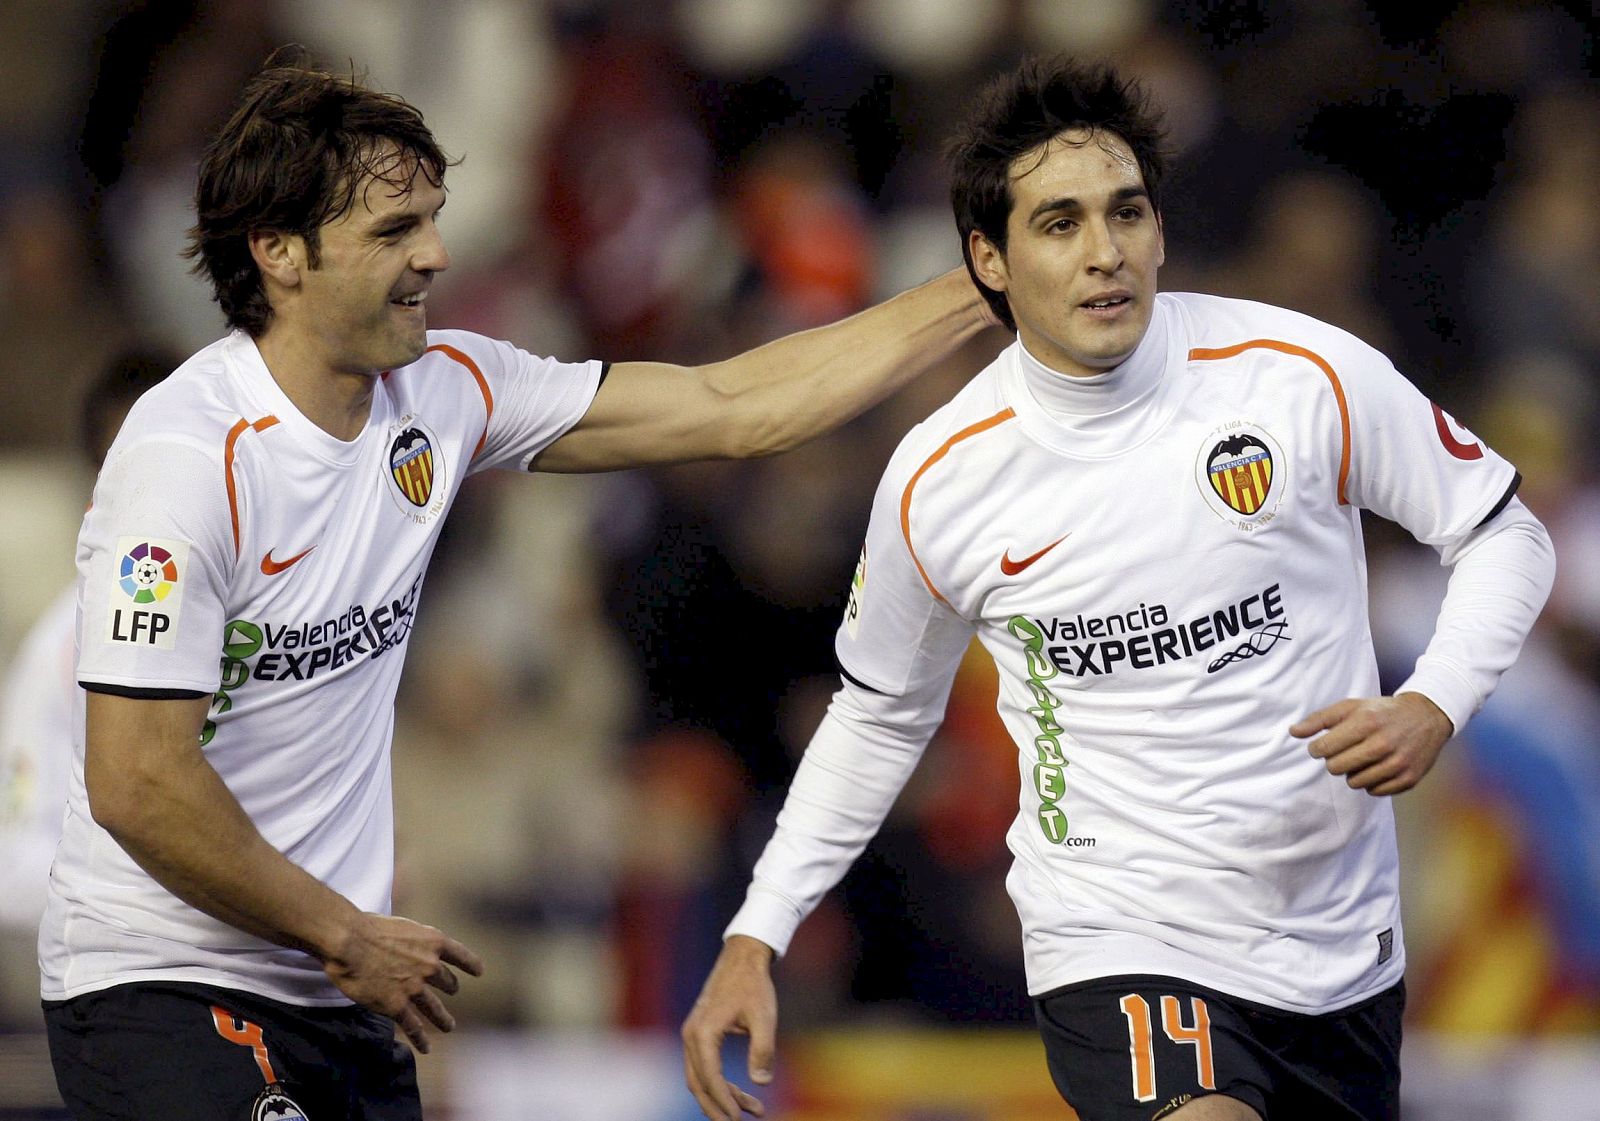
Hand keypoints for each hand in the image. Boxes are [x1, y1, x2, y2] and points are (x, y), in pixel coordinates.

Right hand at [321, 912, 483, 1051]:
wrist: (350, 942)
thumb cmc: (368, 926)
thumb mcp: (402, 925)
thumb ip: (411, 940)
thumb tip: (407, 949)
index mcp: (433, 941)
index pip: (460, 954)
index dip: (471, 964)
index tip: (479, 971)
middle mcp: (430, 965)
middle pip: (447, 981)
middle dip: (450, 987)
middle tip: (451, 992)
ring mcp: (415, 987)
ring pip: (434, 1008)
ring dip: (443, 1019)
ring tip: (449, 1026)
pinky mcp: (397, 1006)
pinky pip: (413, 1026)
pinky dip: (421, 1039)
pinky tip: (425, 1047)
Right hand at [681, 935, 778, 1119]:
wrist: (742, 958)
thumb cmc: (753, 986)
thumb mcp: (764, 1017)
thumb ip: (762, 1049)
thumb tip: (760, 1083)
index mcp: (702, 1033)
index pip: (710, 1077)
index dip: (724, 1101)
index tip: (738, 1119)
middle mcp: (691, 1036)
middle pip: (698, 1083)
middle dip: (718, 1106)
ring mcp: (692, 1035)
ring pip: (700, 1077)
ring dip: (722, 1096)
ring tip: (753, 1109)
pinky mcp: (699, 1034)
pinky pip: (704, 1066)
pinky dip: (720, 1082)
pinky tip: (741, 1091)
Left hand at [1292, 693, 1453, 795]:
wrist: (1427, 716)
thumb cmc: (1381, 711)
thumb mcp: (1350, 707)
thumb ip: (1319, 719)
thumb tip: (1293, 732)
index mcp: (1366, 723)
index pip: (1324, 748)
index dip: (1317, 749)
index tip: (1320, 746)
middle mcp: (1383, 744)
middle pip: (1337, 768)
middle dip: (1334, 761)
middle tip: (1343, 752)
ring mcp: (1398, 763)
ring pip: (1355, 783)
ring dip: (1353, 772)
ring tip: (1362, 758)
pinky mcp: (1409, 778)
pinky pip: (1374, 791)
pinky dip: (1371, 782)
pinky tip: (1377, 767)